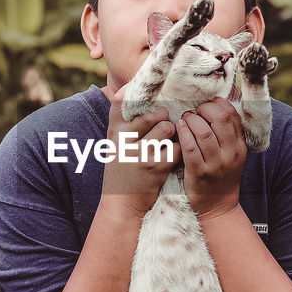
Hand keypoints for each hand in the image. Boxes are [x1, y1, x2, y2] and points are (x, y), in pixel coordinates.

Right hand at [101, 85, 179, 215]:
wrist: (122, 202)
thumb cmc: (120, 169)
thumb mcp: (114, 144)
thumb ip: (119, 119)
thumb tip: (124, 88)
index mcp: (114, 133)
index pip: (124, 103)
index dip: (140, 95)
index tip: (151, 97)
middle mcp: (125, 141)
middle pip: (153, 115)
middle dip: (163, 117)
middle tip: (165, 120)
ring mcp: (142, 154)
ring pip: (167, 128)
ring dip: (173, 132)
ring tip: (170, 137)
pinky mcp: (157, 167)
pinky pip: (176, 147)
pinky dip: (178, 148)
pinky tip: (173, 152)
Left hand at [177, 97, 246, 219]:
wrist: (218, 205)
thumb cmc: (222, 174)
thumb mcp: (232, 153)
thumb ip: (228, 131)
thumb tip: (218, 101)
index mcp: (240, 146)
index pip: (232, 115)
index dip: (217, 104)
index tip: (206, 105)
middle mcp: (231, 154)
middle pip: (219, 119)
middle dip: (203, 109)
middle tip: (194, 112)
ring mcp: (215, 164)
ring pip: (203, 131)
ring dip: (191, 120)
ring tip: (185, 120)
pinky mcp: (199, 173)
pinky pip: (190, 148)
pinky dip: (184, 134)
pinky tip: (180, 128)